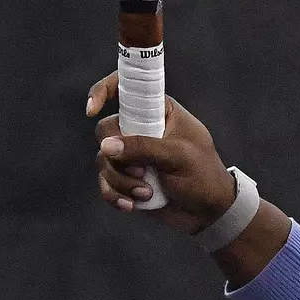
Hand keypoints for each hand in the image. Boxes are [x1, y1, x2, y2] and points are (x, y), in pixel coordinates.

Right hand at [87, 70, 235, 234]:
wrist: (207, 211)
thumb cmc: (203, 175)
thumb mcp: (179, 156)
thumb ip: (144, 147)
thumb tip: (106, 145)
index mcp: (160, 111)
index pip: (126, 88)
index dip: (103, 91)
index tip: (91, 110)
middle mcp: (142, 128)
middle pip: (106, 131)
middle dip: (118, 157)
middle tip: (142, 172)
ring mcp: (132, 154)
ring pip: (103, 159)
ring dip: (121, 181)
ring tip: (146, 193)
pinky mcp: (126, 177)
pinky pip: (105, 182)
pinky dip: (115, 195)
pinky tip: (131, 205)